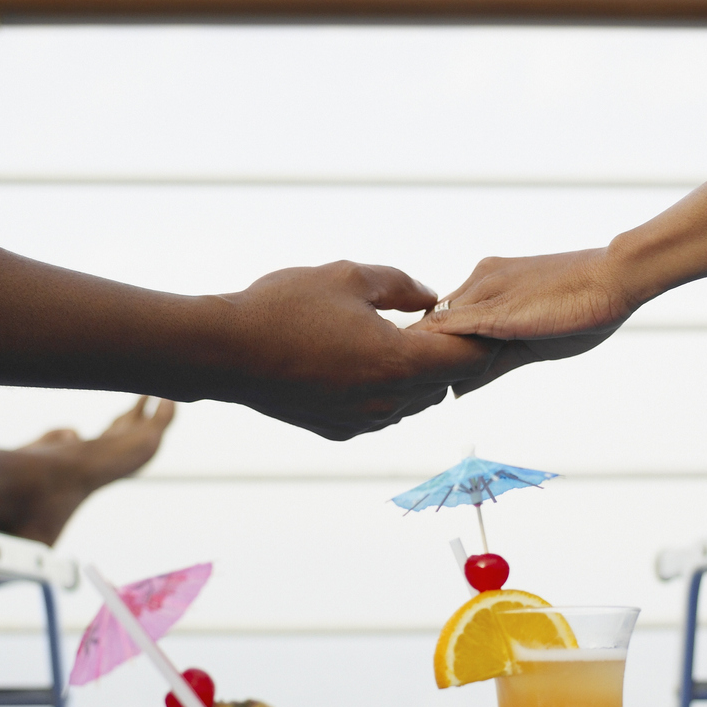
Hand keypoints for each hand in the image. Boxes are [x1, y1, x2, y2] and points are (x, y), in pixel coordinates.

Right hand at [210, 261, 496, 439]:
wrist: (225, 352)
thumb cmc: (283, 308)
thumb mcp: (349, 276)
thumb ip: (401, 285)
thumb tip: (429, 297)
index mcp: (398, 363)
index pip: (468, 359)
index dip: (481, 337)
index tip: (476, 318)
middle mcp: (387, 402)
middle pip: (444, 383)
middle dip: (446, 355)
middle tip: (433, 322)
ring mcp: (363, 422)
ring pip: (413, 401)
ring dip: (414, 374)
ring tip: (393, 339)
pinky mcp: (339, 430)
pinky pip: (381, 412)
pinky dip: (384, 390)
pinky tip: (359, 361)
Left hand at [416, 247, 634, 394]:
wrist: (615, 277)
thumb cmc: (584, 306)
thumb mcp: (530, 343)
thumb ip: (492, 363)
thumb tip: (458, 387)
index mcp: (487, 283)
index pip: (445, 318)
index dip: (433, 348)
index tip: (424, 376)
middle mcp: (480, 282)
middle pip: (435, 323)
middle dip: (422, 355)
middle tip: (411, 388)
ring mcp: (485, 293)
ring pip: (438, 327)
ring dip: (426, 356)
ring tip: (417, 387)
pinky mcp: (496, 310)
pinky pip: (452, 330)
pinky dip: (437, 352)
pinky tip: (431, 377)